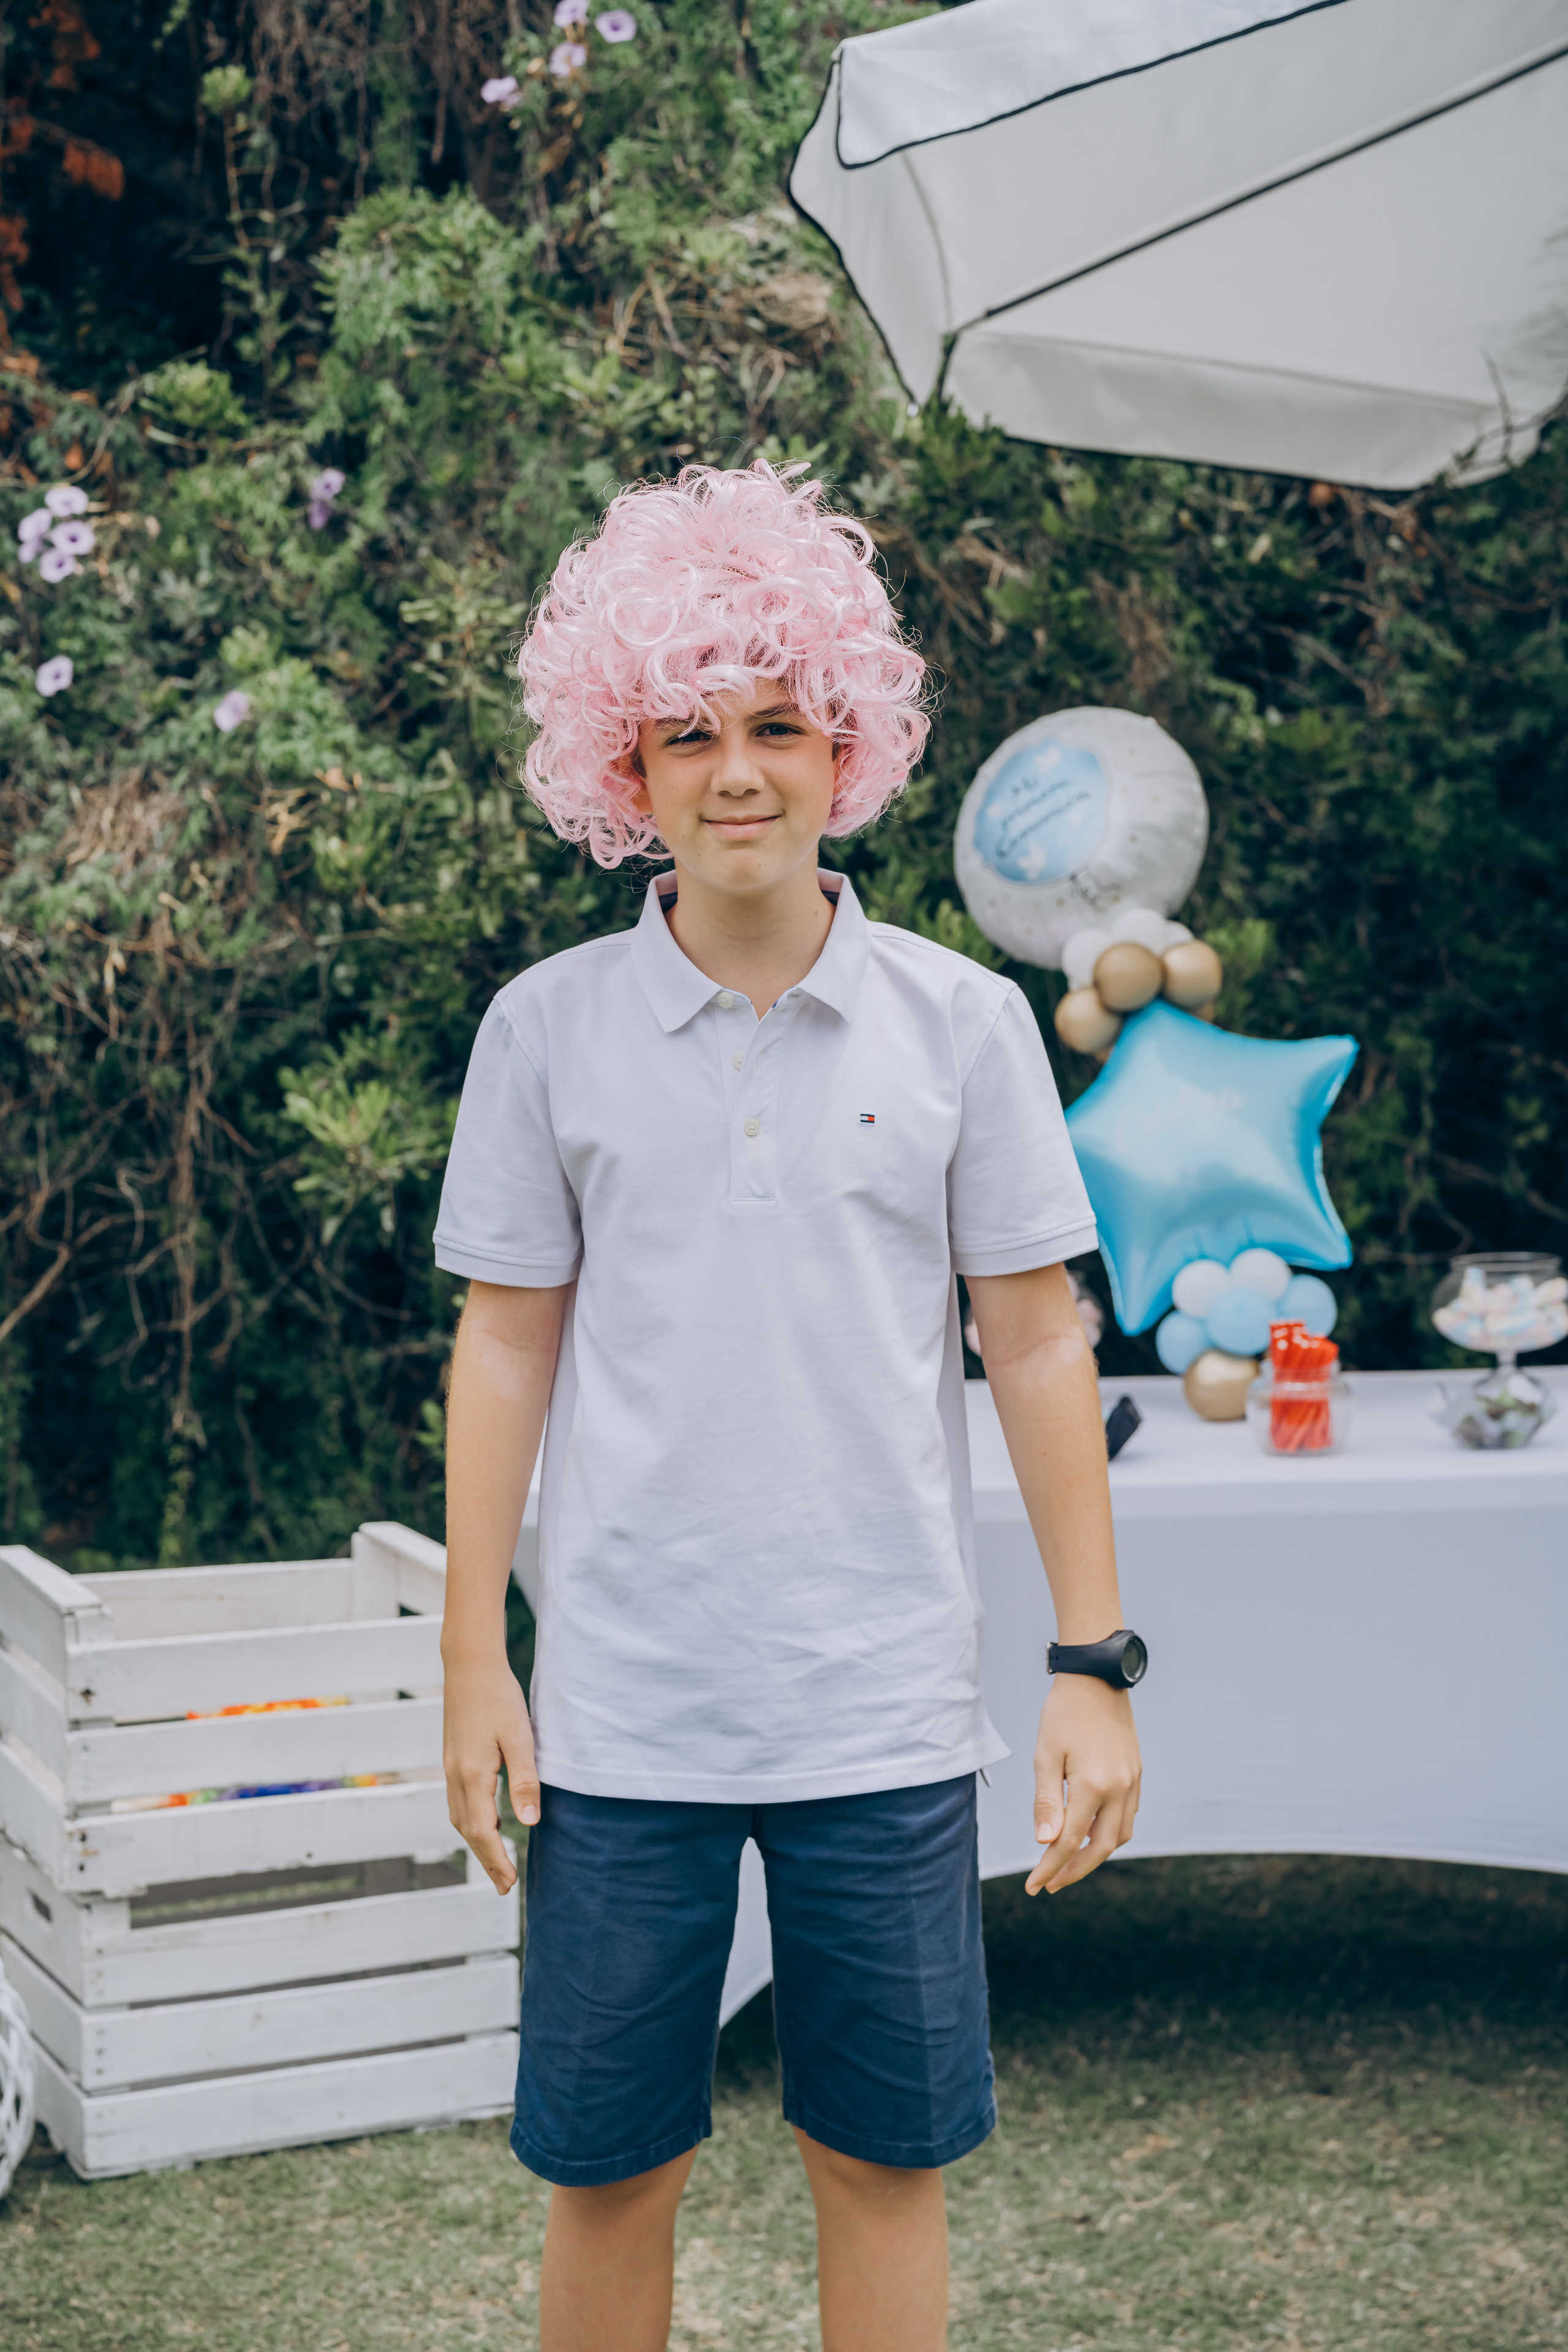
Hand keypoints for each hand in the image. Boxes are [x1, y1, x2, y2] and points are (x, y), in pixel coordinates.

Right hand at [442, 1655, 539, 1893]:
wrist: (469, 1665)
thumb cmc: (499, 1697)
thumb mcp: (520, 1737)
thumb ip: (524, 1781)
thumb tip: (528, 1823)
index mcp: (473, 1775)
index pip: (484, 1832)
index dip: (497, 1860)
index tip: (510, 1884)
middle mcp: (455, 1776)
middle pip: (468, 1831)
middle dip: (486, 1860)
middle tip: (504, 1886)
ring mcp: (450, 1767)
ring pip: (460, 1818)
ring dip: (477, 1843)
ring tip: (495, 1862)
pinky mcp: (452, 1759)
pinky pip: (458, 1802)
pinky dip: (471, 1821)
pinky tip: (486, 1823)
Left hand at [1026, 1674, 1140, 1895]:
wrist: (1096, 1678)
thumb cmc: (1063, 1714)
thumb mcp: (1045, 1755)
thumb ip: (1046, 1802)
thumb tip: (1045, 1843)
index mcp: (1093, 1786)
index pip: (1069, 1842)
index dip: (1050, 1868)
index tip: (1033, 1887)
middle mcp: (1119, 1789)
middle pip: (1100, 1847)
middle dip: (1074, 1870)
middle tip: (1050, 1883)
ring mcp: (1132, 1782)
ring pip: (1120, 1835)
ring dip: (1095, 1853)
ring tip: (1068, 1862)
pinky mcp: (1136, 1774)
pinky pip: (1128, 1816)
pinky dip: (1110, 1832)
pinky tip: (1090, 1832)